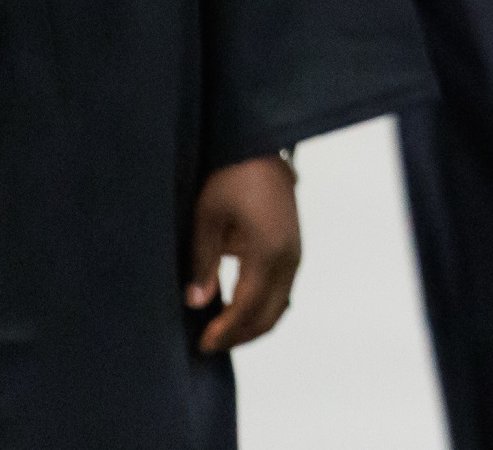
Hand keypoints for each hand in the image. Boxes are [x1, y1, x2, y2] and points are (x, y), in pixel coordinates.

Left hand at [185, 154, 300, 352]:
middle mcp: (289, 257)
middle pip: (271, 314)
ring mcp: (295, 253)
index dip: (226, 331)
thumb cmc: (230, 177)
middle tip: (209, 345)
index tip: (203, 345)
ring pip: (281, 305)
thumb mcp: (206, 218)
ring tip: (221, 331)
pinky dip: (263, 306)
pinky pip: (283, 290)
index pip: (248, 307)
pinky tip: (237, 307)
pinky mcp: (293, 248)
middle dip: (241, 335)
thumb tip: (197, 303)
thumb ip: (203, 263)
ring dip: (253, 323)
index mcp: (268, 251)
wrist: (259, 148)